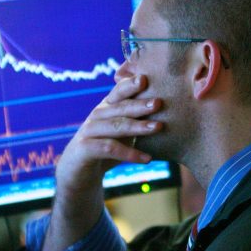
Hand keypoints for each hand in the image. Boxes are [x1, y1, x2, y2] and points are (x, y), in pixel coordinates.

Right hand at [42, 75, 161, 250]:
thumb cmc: (106, 148)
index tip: (147, 78)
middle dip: (140, 104)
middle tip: (159, 103)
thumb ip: (138, 119)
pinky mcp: (85, 148)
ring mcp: (89, 130)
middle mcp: (97, 115)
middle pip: (120, 107)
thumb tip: (171, 111)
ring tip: (159, 127)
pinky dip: (130, 153)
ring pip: (116, 126)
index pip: (119, 91)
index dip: (131, 84)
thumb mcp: (123, 131)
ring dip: (138, 126)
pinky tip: (147, 159)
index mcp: (107, 107)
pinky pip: (110, 148)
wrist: (79, 172)